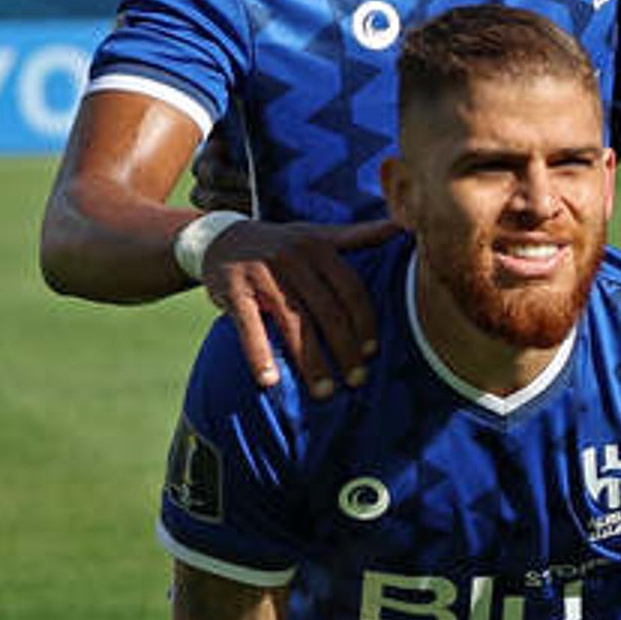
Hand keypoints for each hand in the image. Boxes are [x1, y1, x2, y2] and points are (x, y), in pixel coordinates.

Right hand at [201, 217, 396, 397]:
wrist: (219, 238)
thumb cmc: (281, 244)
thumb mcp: (317, 234)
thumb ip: (357, 236)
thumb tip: (401, 227)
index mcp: (319, 248)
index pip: (351, 291)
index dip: (364, 325)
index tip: (372, 354)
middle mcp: (292, 258)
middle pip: (328, 312)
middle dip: (345, 350)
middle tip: (357, 381)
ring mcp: (260, 273)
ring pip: (293, 323)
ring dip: (310, 362)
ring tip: (324, 392)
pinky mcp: (232, 289)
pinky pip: (249, 326)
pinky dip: (259, 354)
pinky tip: (269, 380)